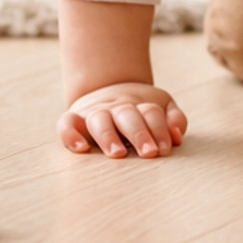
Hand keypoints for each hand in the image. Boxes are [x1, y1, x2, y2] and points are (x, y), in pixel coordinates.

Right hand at [59, 82, 186, 159]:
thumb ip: (174, 119)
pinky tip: (81, 148)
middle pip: (127, 116)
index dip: (159, 129)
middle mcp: (116, 107)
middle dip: (139, 133)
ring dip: (108, 136)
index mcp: (139, 104)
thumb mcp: (162, 106)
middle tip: (149, 153)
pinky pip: (66, 124)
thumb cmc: (139, 110)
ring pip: (99, 120)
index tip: (164, 149)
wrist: (107, 88)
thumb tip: (177, 135)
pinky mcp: (74, 119)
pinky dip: (70, 134)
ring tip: (118, 154)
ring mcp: (94, 112)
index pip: (151, 113)